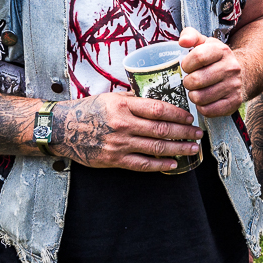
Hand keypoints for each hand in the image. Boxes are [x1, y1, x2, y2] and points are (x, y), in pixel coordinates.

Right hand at [58, 92, 202, 171]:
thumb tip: (156, 99)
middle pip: (162, 129)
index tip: (189, 117)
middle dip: (184, 132)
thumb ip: (133, 99)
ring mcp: (120, 144)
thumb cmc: (87, 110)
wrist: (63, 129)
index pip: (158, 109)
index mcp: (124, 105)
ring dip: (178, 148)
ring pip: (156, 147)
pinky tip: (173, 163)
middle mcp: (123, 124)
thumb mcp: (110, 97)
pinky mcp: (114, 160)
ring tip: (193, 148)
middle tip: (198, 133)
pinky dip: (160, 165)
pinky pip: (142, 164)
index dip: (178, 113)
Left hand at [179, 27, 245, 116]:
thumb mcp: (204, 43)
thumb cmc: (215, 59)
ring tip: (197, 90)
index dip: (186, 64)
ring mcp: (234, 86)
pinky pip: (208, 110)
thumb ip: (190, 36)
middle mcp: (231, 67)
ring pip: (200, 97)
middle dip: (187, 82)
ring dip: (193, 95)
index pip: (197, 56)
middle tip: (190, 81)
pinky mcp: (234, 102)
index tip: (187, 67)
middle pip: (196, 80)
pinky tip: (204, 100)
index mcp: (222, 50)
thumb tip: (182, 42)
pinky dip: (202, 107)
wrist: (241, 74)